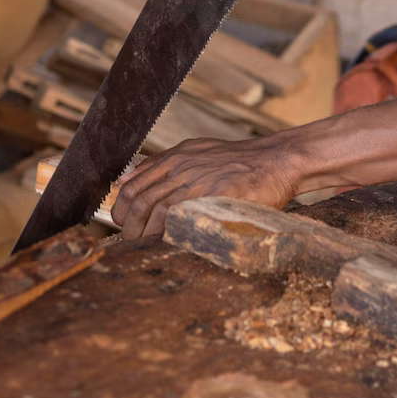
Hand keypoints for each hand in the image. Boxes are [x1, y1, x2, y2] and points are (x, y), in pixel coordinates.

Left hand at [111, 135, 296, 238]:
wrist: (275, 159)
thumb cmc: (238, 160)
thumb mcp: (199, 151)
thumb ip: (169, 164)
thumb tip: (137, 176)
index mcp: (176, 157)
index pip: (133, 183)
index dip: (121, 207)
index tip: (122, 222)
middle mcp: (181, 167)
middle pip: (137, 200)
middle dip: (128, 226)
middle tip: (130, 239)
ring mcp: (196, 182)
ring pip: (153, 211)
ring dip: (143, 234)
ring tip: (144, 246)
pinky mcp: (211, 197)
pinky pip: (180, 218)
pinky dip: (167, 234)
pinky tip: (167, 243)